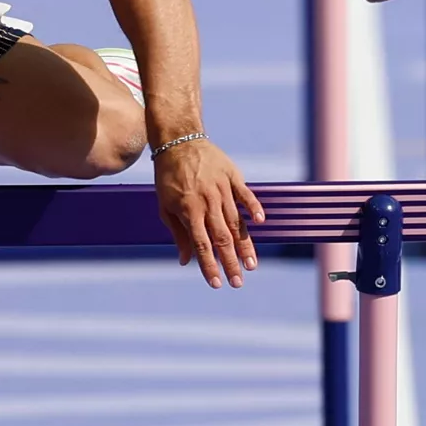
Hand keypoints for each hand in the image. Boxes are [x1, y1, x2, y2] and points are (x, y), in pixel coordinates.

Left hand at [153, 138, 264, 288]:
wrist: (179, 141)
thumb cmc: (168, 177)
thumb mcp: (165, 206)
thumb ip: (178, 233)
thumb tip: (185, 261)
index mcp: (189, 210)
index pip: (201, 244)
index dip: (209, 265)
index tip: (217, 284)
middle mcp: (208, 202)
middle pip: (222, 238)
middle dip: (230, 263)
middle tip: (238, 283)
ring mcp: (222, 189)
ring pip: (236, 222)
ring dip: (245, 245)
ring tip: (251, 265)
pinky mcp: (233, 177)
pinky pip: (246, 195)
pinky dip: (254, 208)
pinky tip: (260, 222)